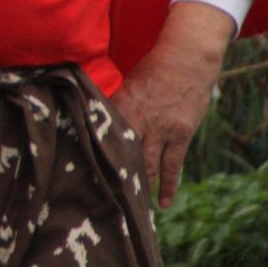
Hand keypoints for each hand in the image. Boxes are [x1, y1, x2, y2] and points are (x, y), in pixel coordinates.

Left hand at [111, 1, 232, 207]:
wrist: (188, 60)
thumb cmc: (152, 69)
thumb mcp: (126, 83)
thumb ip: (113, 103)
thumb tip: (91, 117)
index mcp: (121, 105)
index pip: (102, 134)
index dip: (92, 154)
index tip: (80, 173)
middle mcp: (140, 121)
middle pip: (123, 154)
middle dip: (113, 176)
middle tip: (101, 198)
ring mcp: (162, 130)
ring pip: (148, 164)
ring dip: (139, 185)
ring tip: (130, 207)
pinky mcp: (181, 136)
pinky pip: (173, 166)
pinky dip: (168, 185)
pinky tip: (163, 203)